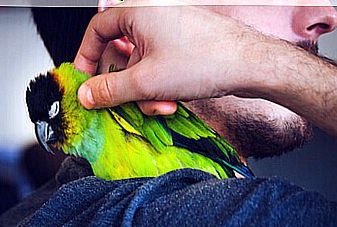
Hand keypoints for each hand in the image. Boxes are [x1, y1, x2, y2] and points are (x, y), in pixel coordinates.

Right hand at [73, 1, 267, 112]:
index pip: (97, 29)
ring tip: (161, 104)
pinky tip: (172, 101)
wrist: (251, 66)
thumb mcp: (146, 82)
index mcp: (140, 12)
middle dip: (124, 85)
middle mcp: (154, 18)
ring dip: (145, 93)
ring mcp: (171, 34)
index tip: (85, 80)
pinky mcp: (184, 49)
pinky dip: (161, 89)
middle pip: (120, 54)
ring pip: (141, 67)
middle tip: (125, 102)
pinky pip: (159, 70)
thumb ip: (110, 90)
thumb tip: (86, 95)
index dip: (87, 56)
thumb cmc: (206, 61)